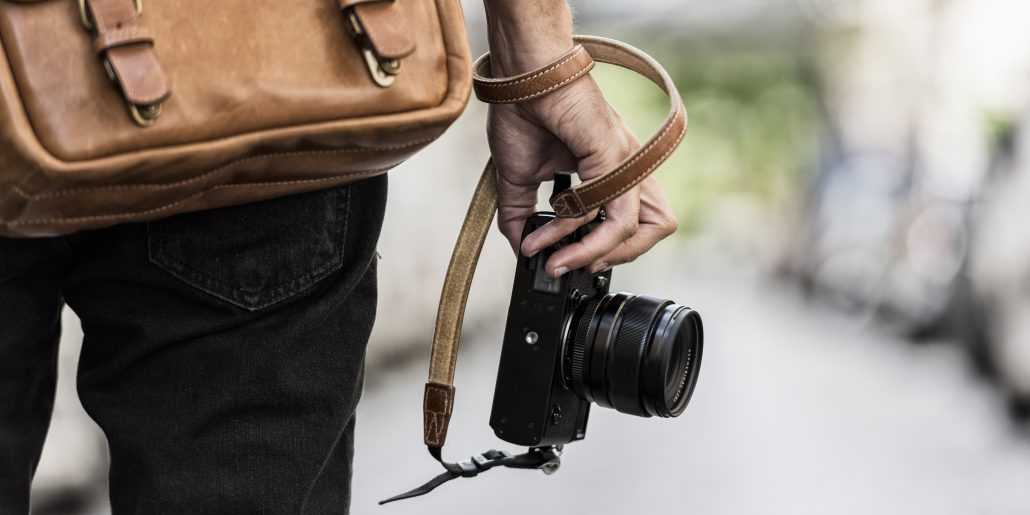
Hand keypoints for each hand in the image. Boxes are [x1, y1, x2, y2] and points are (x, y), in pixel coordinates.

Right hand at [487, 71, 678, 277]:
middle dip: (617, 257)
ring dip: (598, 254)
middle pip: (657, 227)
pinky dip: (582, 235)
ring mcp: (625, 162)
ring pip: (642, 228)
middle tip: (576, 264)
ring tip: (561, 259)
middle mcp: (626, 168)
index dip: (604, 249)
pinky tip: (551, 236)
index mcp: (610, 171)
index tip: (564, 259)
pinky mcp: (615, 157)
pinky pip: (612, 213)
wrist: (520, 76)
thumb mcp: (519, 178)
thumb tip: (520, 247)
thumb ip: (520, 214)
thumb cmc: (523, 113)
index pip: (632, 222)